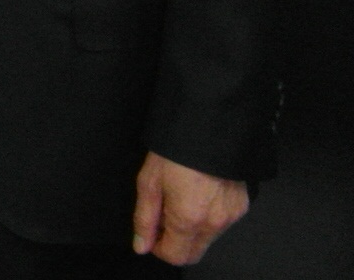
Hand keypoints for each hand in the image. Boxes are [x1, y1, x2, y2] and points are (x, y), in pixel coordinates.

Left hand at [132, 151, 249, 264]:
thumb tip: (141, 245)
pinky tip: (198, 194)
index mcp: (189, 218)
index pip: (176, 256)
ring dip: (191, 229)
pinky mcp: (242, 205)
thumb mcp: (149, 182)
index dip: (159, 248)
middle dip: (175, 242)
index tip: (152, 232)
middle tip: (164, 215)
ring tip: (180, 198)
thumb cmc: (176, 150)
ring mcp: (232, 215)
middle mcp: (215, 222)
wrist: (209, 127)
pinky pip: (221, 223)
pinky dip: (207, 217)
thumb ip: (144, 218)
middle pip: (194, 253)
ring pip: (208, 239)